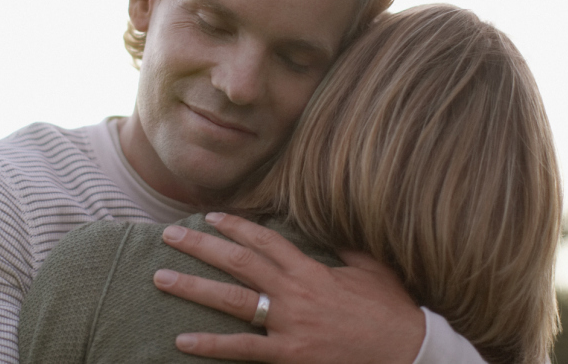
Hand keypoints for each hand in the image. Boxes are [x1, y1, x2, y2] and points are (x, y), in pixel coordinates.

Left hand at [153, 212, 424, 363]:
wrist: (407, 352)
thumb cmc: (392, 312)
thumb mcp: (372, 269)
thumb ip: (345, 247)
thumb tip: (331, 224)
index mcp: (312, 270)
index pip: (265, 240)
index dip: (236, 225)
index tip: (210, 217)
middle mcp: (294, 293)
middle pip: (238, 262)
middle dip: (200, 246)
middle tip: (169, 235)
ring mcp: (288, 325)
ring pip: (231, 301)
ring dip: (193, 288)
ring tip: (161, 278)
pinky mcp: (289, 355)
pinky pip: (242, 349)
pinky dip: (211, 346)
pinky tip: (182, 341)